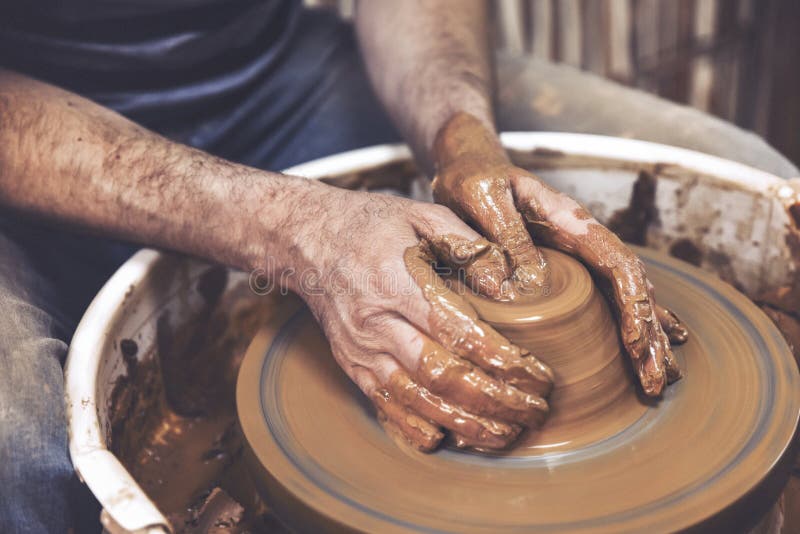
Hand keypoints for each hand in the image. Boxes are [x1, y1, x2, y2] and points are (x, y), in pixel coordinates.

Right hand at [271, 183, 552, 450]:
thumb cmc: (369, 225)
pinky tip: (449, 439)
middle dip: (494, 401)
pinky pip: (385, 406)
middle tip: (533, 411)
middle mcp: (376, 324)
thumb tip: (508, 283)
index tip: (537, 375)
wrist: (307, 240)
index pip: (457, 333)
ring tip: (505, 434)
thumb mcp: (421, 215)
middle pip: (441, 376)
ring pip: (415, 400)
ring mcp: (361, 350)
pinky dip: (417, 429)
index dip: (502, 360)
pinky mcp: (352, 365)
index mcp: (397, 283)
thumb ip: (467, 244)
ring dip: (464, 424)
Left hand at [431, 113, 686, 395]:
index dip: (634, 305)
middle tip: (656, 382)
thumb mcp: (481, 198)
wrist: (468, 168)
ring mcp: (577, 257)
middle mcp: (583, 240)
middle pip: (632, 288)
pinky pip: (604, 300)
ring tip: (657, 381)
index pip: (618, 265)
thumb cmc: (473, 180)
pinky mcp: (563, 271)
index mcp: (570, 221)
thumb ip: (503, 234)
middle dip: (648, 336)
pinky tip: (642, 351)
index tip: (636, 346)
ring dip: (644, 339)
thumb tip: (526, 284)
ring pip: (625, 298)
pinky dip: (627, 326)